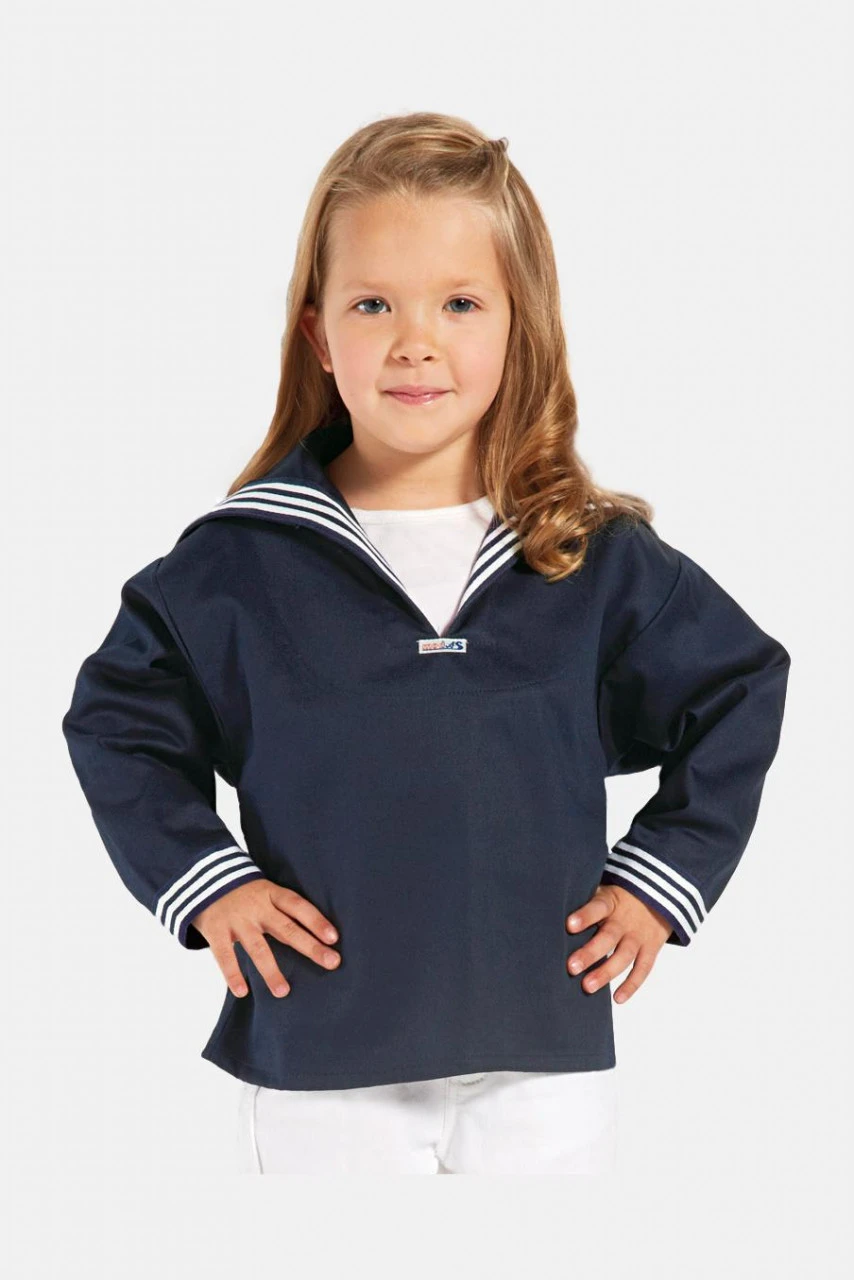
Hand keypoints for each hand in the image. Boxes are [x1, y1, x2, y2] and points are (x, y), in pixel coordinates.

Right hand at [190, 879, 340, 998]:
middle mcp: (257, 907)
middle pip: (287, 928)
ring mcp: (236, 920)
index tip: (334, 938)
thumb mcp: (263, 891)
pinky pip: (225, 955)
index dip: (316, 920)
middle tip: (332, 963)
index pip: (298, 906)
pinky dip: (233, 974)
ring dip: (271, 971)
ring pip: (258, 948)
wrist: (201, 876)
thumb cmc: (242, 892)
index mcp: (271, 894)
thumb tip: (313, 934)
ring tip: (283, 992)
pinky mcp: (215, 930)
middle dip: (310, 947)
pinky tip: (242, 992)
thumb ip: (281, 910)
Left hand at [566, 883, 672, 1003]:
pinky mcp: (651, 948)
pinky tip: (617, 999)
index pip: (598, 907)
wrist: (657, 895)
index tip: (569, 925)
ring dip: (606, 972)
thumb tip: (550, 913)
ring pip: (624, 956)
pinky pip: (643, 968)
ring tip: (588, 987)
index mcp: (611, 902)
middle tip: (571, 967)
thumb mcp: (603, 893)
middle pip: (609, 937)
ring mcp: (639, 935)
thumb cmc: (617, 898)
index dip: (585, 916)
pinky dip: (631, 985)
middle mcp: (625, 919)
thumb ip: (585, 903)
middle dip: (590, 953)